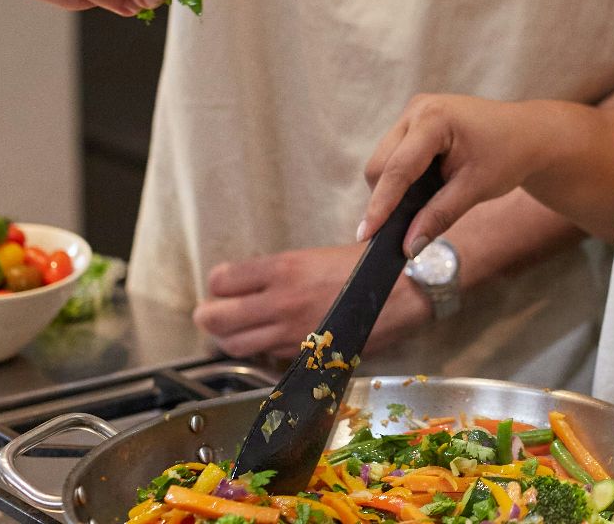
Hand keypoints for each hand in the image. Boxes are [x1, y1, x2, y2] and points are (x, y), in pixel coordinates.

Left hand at [193, 243, 430, 359]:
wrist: (404, 290)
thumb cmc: (366, 267)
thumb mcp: (315, 256)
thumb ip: (279, 274)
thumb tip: (253, 287)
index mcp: (283, 269)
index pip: (221, 280)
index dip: (217, 285)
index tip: (224, 286)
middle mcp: (280, 301)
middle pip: (216, 318)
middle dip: (209, 317)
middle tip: (214, 313)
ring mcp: (291, 331)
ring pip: (235, 344)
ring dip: (228, 339)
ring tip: (236, 331)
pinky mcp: (306, 354)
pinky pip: (267, 357)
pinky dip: (260, 352)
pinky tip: (268, 342)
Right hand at [360, 95, 547, 257]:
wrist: (528, 133)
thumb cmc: (508, 156)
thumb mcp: (475, 189)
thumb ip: (439, 216)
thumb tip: (408, 246)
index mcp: (435, 118)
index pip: (398, 169)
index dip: (381, 205)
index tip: (365, 235)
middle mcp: (418, 109)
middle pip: (381, 164)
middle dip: (386, 197)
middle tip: (400, 229)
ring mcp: (415, 112)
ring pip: (384, 160)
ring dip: (394, 187)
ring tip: (418, 207)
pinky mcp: (415, 121)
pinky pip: (395, 154)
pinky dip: (402, 177)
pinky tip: (422, 190)